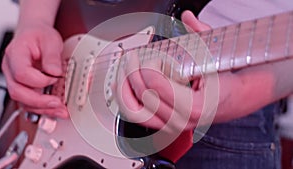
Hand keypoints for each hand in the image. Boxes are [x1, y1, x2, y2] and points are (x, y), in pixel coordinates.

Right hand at [2, 22, 67, 117]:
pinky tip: (56, 109)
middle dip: (39, 101)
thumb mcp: (50, 40)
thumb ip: (52, 56)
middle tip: (58, 103)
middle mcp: (11, 69)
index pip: (21, 73)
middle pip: (18, 91)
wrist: (34, 35)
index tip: (54, 79)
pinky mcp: (24, 87)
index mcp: (15, 54)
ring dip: (43, 109)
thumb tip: (55, 73)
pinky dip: (44, 108)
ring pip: (23, 101)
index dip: (38, 80)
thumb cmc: (39, 36)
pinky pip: (30, 102)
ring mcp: (16, 80)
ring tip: (61, 111)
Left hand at [114, 11, 212, 132]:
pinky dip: (125, 100)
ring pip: (134, 110)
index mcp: (194, 106)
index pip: (156, 85)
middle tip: (133, 57)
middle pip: (142, 95)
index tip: (154, 56)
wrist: (232, 100)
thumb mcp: (215, 56)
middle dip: (132, 72)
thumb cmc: (223, 82)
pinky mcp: (163, 124)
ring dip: (123, 88)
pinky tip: (121, 85)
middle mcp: (180, 120)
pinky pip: (136, 115)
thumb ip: (199, 35)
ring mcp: (170, 125)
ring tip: (123, 70)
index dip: (149, 65)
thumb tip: (188, 17)